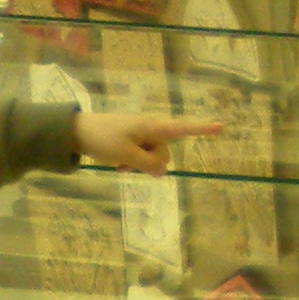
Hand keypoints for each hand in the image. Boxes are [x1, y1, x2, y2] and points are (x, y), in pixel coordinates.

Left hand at [72, 112, 224, 174]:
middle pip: (164, 153)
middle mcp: (150, 130)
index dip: (202, 129)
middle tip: (128, 163)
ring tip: (119, 164)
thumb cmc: (103, 139)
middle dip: (152, 163)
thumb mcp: (126, 155)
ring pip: (152, 158)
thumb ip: (148, 164)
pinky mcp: (131, 142)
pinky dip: (132, 163)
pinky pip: (141, 157)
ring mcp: (140, 136)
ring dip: (139, 165)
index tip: (222, 127)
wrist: (76, 132)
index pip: (182, 129)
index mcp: (152, 127)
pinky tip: (117, 165)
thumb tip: (163, 172)